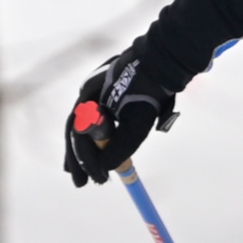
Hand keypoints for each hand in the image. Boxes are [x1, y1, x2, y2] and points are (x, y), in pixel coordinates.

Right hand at [65, 39, 180, 185]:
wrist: (166, 59)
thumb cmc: (151, 89)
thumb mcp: (137, 122)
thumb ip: (121, 145)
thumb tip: (107, 167)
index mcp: (88, 99)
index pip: (78, 136)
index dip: (84, 160)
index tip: (95, 180)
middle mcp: (88, 95)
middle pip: (76, 132)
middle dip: (78, 159)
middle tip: (81, 183)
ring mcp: (98, 93)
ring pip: (86, 127)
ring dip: (86, 151)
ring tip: (87, 173)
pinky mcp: (111, 93)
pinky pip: (99, 120)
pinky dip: (98, 138)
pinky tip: (101, 151)